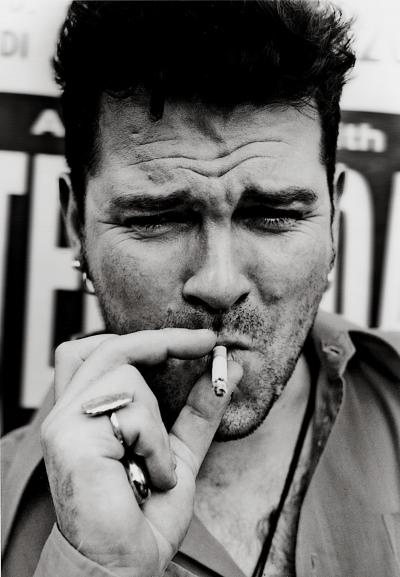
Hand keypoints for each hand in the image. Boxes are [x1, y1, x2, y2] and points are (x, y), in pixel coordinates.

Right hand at [41, 329, 241, 576]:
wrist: (123, 562)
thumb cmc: (143, 514)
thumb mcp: (178, 450)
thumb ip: (198, 409)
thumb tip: (226, 367)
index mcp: (87, 410)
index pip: (103, 350)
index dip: (148, 336)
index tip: (200, 340)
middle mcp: (67, 411)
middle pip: (108, 346)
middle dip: (162, 340)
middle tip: (203, 345)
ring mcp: (65, 422)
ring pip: (126, 374)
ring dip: (157, 423)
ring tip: (155, 465)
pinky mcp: (71, 438)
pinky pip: (132, 412)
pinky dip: (155, 444)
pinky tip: (148, 476)